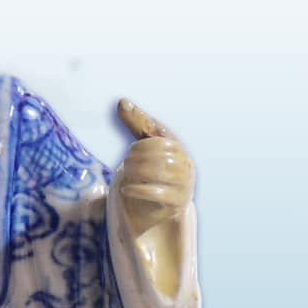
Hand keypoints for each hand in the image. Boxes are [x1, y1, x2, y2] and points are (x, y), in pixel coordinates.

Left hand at [114, 98, 194, 234]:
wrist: (164, 206)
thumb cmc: (154, 169)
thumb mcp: (147, 145)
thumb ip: (137, 123)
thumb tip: (122, 101)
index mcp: (178, 147)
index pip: (161, 134)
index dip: (143, 140)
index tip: (132, 147)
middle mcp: (185, 163)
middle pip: (159, 152)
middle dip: (138, 157)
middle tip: (126, 162)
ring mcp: (184, 183)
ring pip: (158, 171)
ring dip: (136, 172)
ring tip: (124, 174)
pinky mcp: (177, 201)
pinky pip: (157, 192)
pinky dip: (138, 189)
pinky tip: (125, 188)